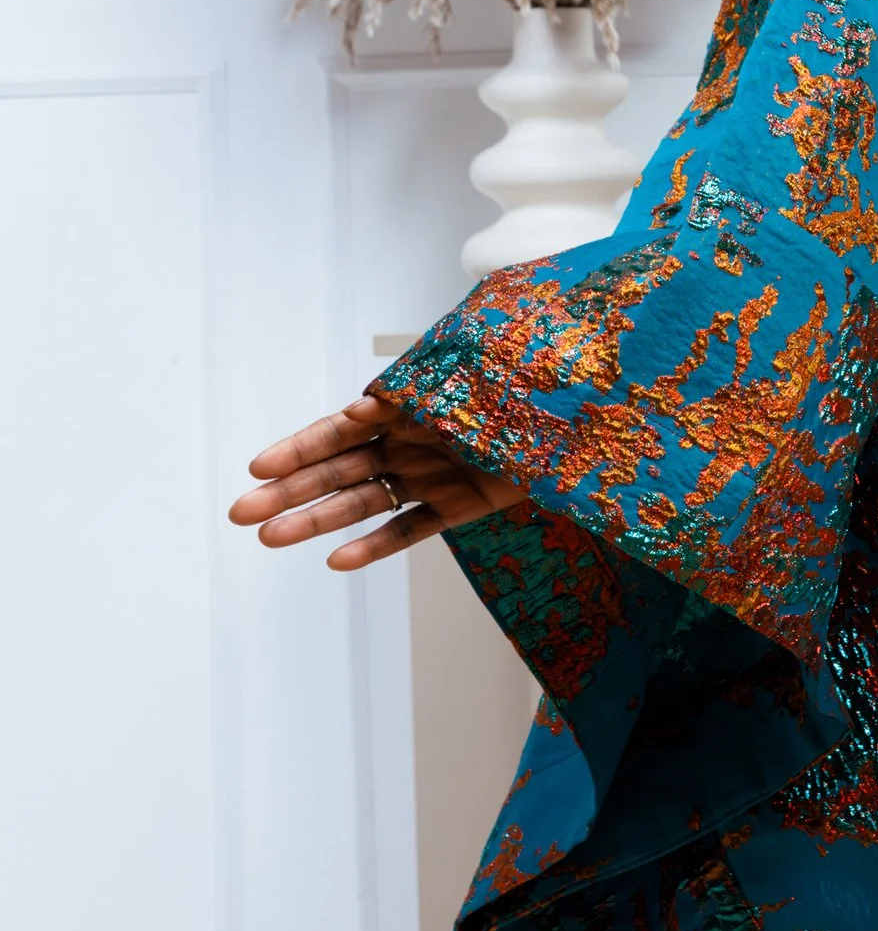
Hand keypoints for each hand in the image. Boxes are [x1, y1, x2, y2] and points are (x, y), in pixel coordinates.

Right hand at [229, 392, 523, 571]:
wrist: (583, 410)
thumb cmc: (525, 377)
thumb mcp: (470, 369)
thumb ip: (418, 387)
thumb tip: (364, 402)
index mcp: (406, 405)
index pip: (339, 429)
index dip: (299, 448)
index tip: (256, 468)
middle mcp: (411, 442)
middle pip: (339, 470)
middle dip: (288, 490)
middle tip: (240, 514)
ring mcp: (432, 475)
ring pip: (363, 503)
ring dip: (317, 520)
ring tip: (271, 539)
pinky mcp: (461, 506)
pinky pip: (412, 530)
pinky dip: (376, 546)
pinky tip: (337, 561)